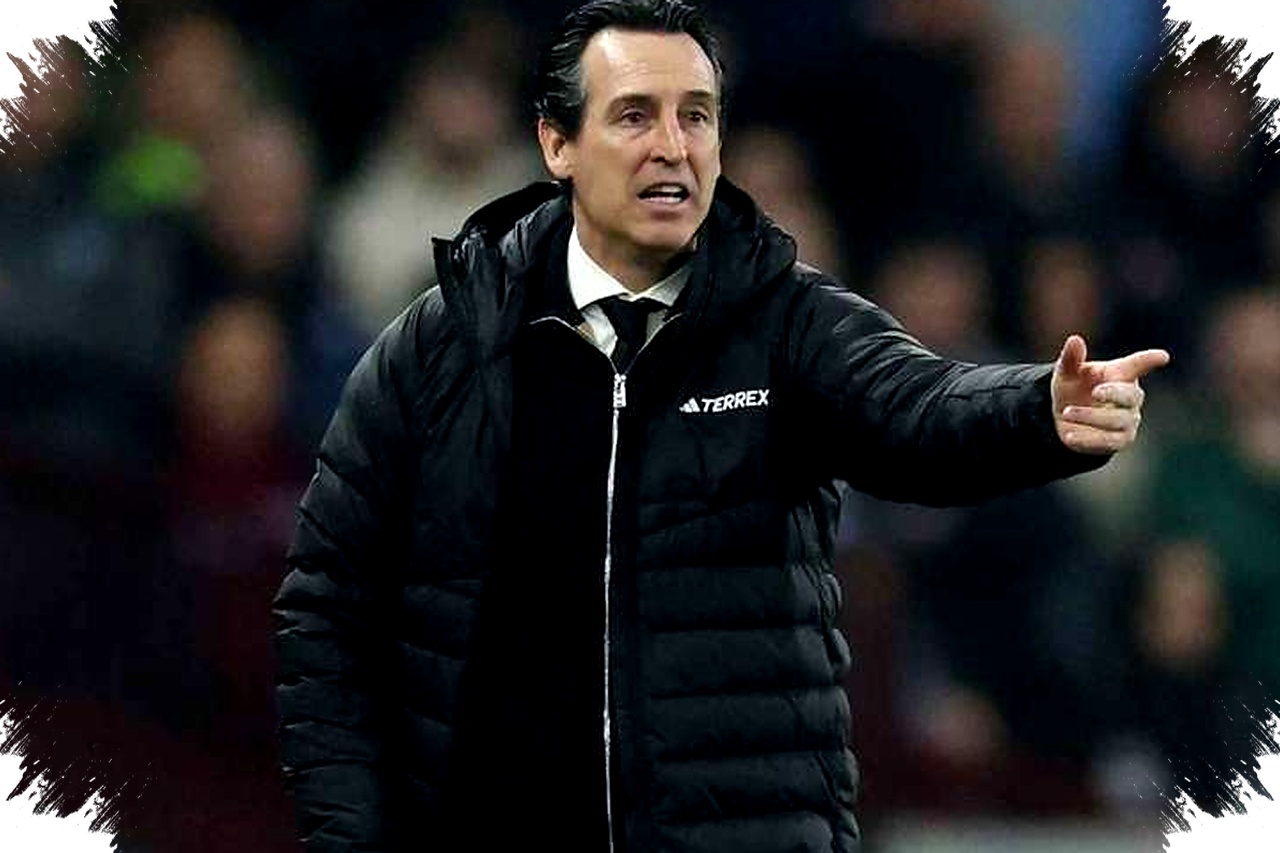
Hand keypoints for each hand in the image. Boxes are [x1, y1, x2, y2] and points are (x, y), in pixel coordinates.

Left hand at [1051, 334, 1169, 454]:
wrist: (1065, 420)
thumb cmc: (1072, 389)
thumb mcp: (1066, 373)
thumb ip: (1071, 358)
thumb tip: (1075, 340)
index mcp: (1120, 374)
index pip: (1138, 365)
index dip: (1149, 360)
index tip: (1162, 357)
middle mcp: (1130, 397)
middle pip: (1132, 395)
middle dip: (1114, 393)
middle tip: (1095, 392)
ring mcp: (1128, 420)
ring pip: (1118, 420)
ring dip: (1091, 416)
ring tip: (1066, 413)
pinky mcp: (1119, 440)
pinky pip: (1109, 442)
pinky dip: (1088, 439)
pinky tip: (1069, 436)